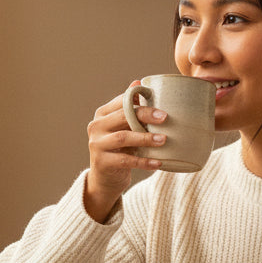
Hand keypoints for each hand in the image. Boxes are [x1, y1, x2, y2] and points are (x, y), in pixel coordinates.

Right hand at [84, 82, 166, 222]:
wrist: (105, 179)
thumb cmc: (119, 150)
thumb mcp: (124, 129)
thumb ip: (130, 109)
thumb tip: (138, 82)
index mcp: (102, 114)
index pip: (122, 102)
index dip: (141, 102)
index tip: (161, 106)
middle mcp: (96, 127)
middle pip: (122, 117)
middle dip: (145, 116)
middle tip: (165, 118)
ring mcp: (96, 145)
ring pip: (123, 138)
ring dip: (145, 138)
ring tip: (163, 140)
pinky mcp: (102, 162)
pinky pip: (126, 160)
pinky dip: (143, 162)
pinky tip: (158, 163)